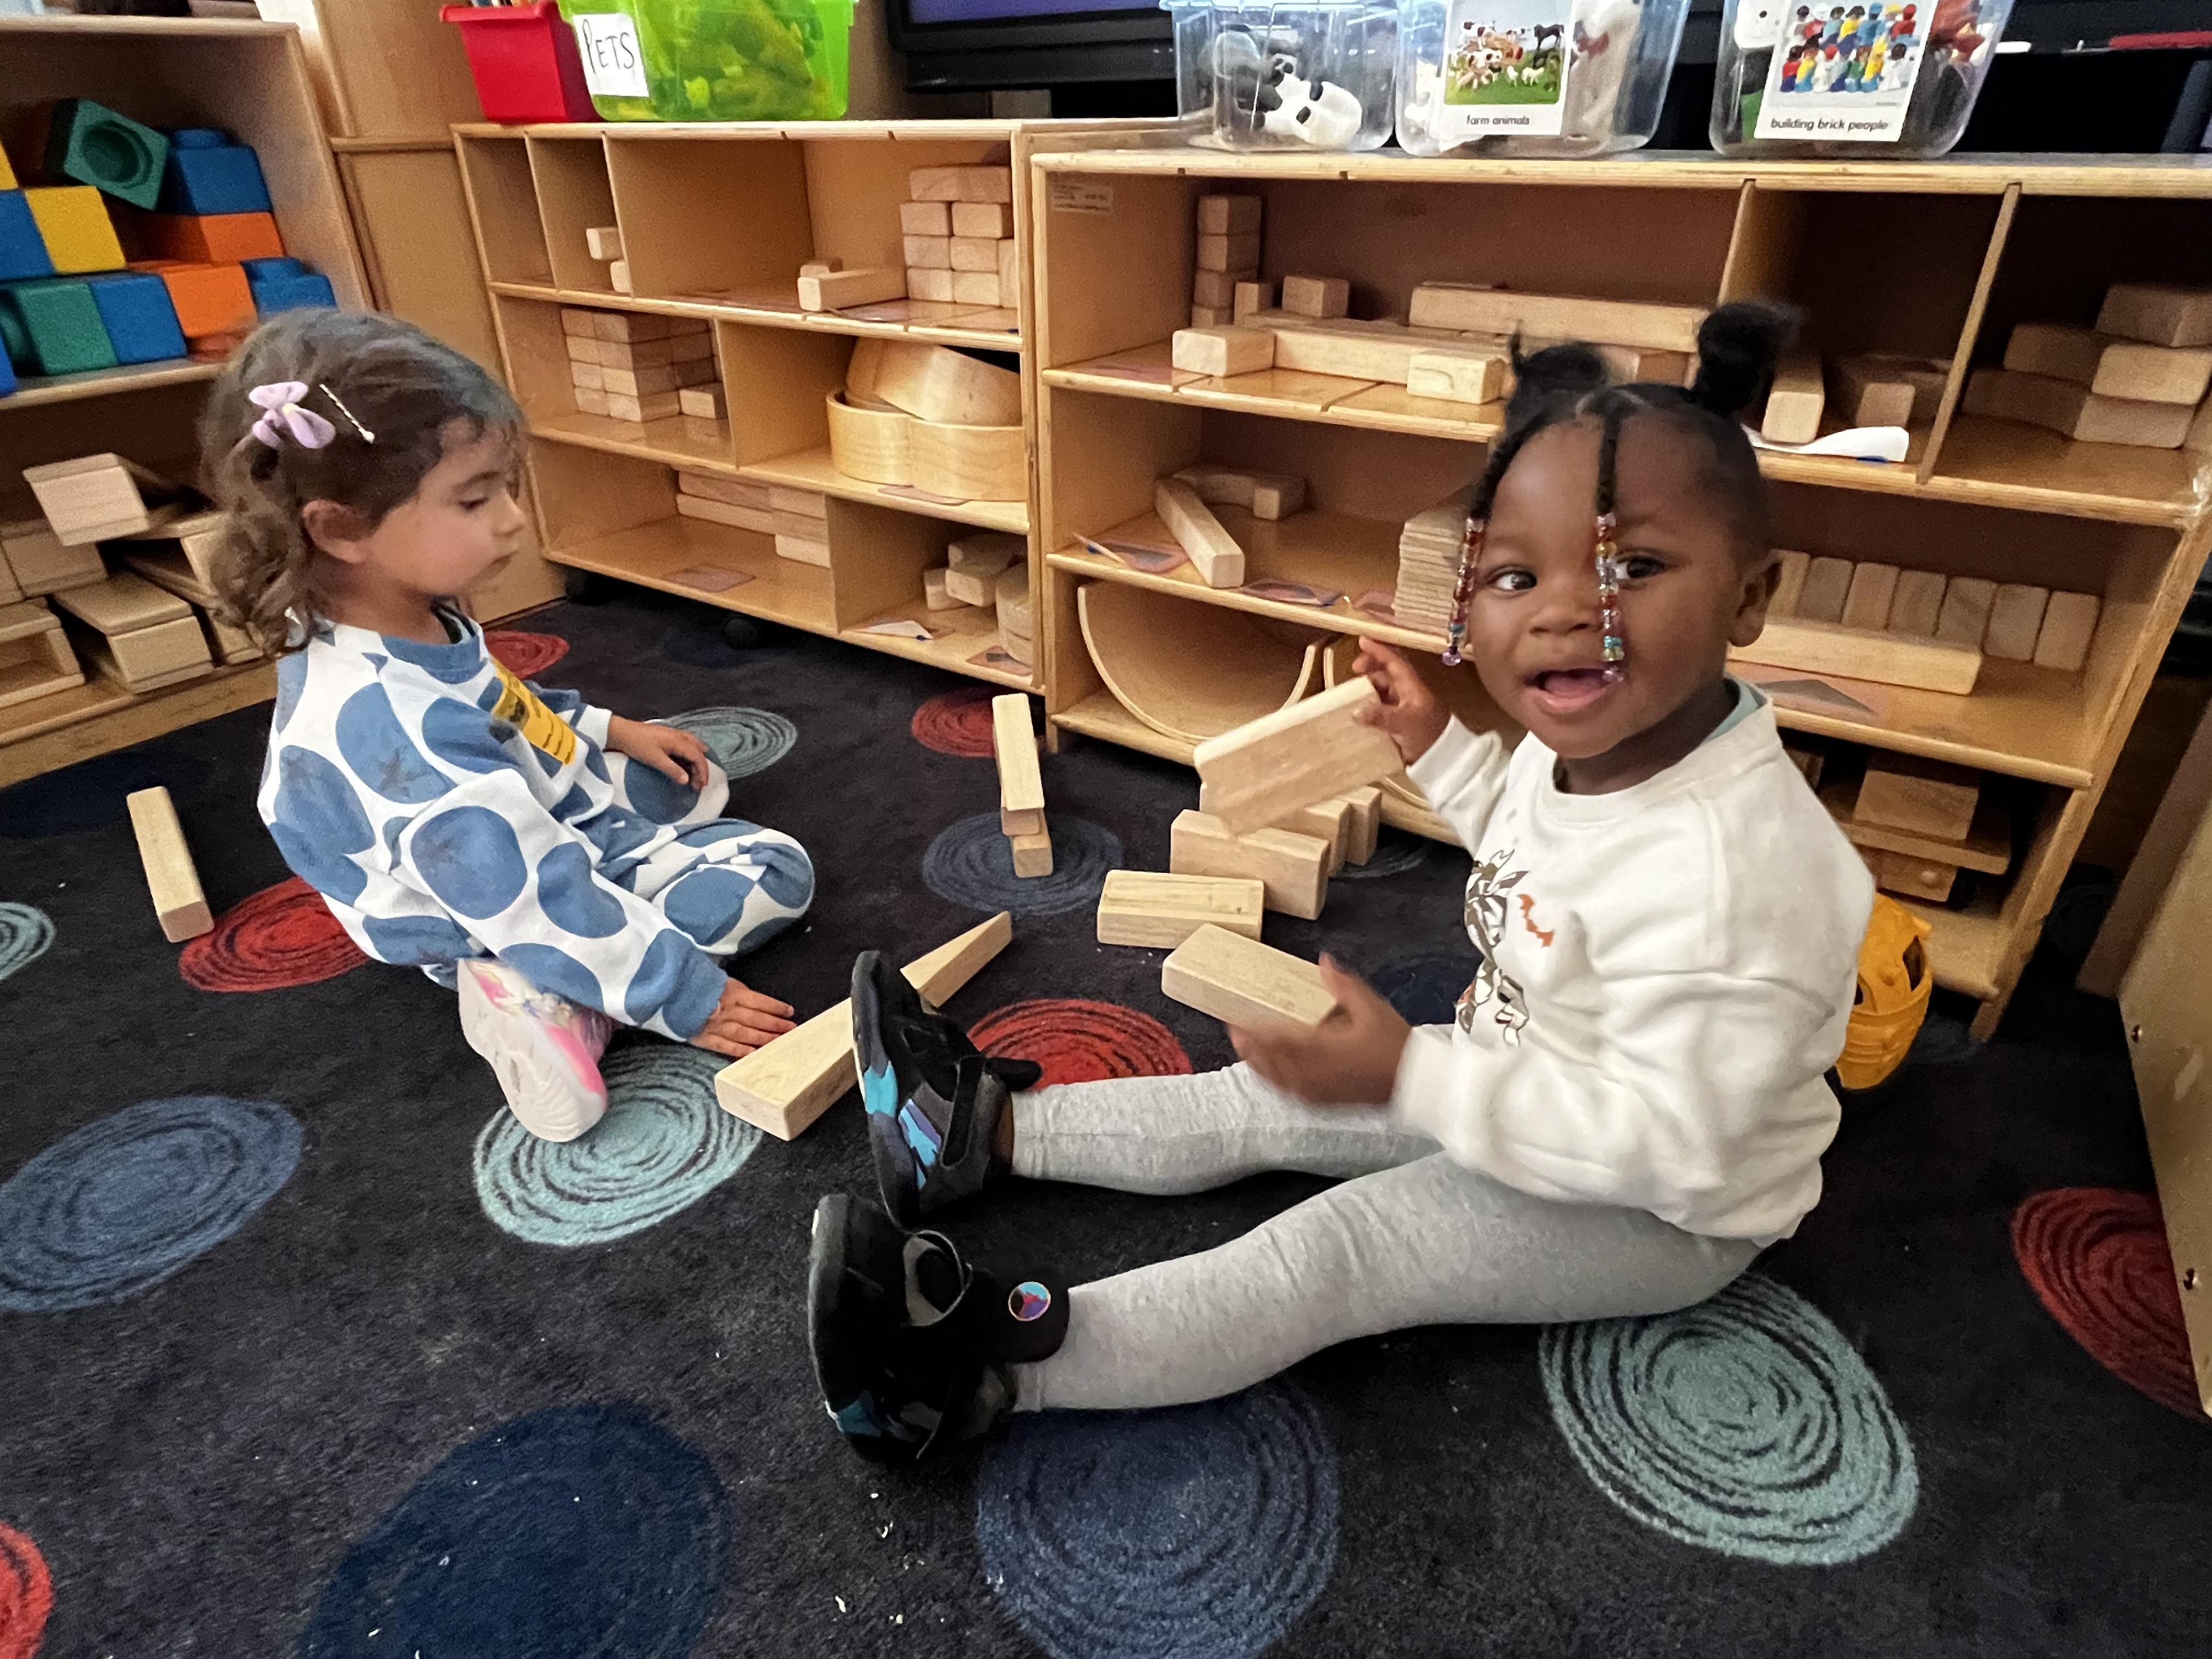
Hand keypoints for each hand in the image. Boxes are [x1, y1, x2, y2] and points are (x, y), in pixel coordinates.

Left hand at [609, 716, 711, 788]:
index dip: (702, 772)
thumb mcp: (655, 760)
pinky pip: (688, 743)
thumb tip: (686, 780)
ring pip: (695, 746)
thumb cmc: (638, 745)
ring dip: (698, 760)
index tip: (700, 786)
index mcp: (679, 741)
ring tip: (698, 773)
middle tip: (700, 783)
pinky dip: (692, 753)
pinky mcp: (668, 735)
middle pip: (699, 752)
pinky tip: (688, 759)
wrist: (622, 732)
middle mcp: (680, 736)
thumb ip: (672, 770)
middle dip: (702, 768)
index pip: (698, 757)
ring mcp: (675, 734)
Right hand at [689, 978, 797, 1058]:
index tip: (789, 1012)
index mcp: (732, 992)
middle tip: (792, 1030)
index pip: (760, 1001)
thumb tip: (752, 997)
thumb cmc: (695, 983)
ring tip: (778, 1043)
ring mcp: (718, 1026)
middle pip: (757, 1019)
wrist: (668, 994)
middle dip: (776, 1025)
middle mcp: (728, 1010)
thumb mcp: (718, 979)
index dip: (776, 1007)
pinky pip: (726, 1047)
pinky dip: (741, 1051)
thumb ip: (735, 989)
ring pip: (746, 1034)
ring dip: (764, 1039)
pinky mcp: (706, 1039)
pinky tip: (754, 1054)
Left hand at [1230, 957, 1410, 1106]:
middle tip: (1233, 1032)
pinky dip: (1275, 1082)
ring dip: (1258, 1066)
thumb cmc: (1397, 1045)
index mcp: (1325, 1049)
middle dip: (1249, 1048)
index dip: (1254, 1032)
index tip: (1235, 1020)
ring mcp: (1321, 1092)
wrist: (1418, 1084)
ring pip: (1278, 1081)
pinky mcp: (1327, 1104)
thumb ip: (1344, 985)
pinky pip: (1291, 1094)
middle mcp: (1317, 1074)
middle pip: (1272, 1063)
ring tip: (1246, 1051)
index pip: (1279, 1040)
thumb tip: (1323, 961)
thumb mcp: (1373, 1007)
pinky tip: (1271, 1075)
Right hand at [1352, 638, 1448, 765]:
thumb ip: (1380, 716)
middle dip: (1370, 668)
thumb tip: (1355, 711)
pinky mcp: (1397, 721)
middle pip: (1386, 673)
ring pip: (1381, 689)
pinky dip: (1368, 704)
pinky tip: (1357, 710)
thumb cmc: (1428, 735)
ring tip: (1352, 692)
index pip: (1394, 662)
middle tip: (1354, 671)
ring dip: (1367, 687)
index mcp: (1411, 686)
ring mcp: (1402, 706)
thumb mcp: (1404, 724)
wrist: (1442, 757)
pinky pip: (1379, 706)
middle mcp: (1406, 692)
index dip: (1378, 650)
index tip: (1361, 640)